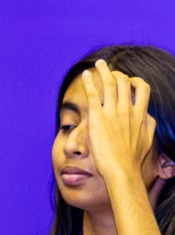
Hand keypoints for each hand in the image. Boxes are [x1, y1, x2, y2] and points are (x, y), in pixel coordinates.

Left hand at [82, 59, 156, 189]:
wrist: (121, 170)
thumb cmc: (132, 160)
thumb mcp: (147, 140)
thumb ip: (148, 125)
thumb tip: (149, 117)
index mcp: (140, 114)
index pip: (142, 89)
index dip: (135, 81)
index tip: (129, 80)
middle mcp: (127, 110)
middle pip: (125, 82)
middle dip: (117, 73)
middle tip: (110, 70)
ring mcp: (112, 112)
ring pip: (109, 83)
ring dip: (104, 71)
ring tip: (99, 64)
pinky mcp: (97, 118)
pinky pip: (93, 94)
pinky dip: (89, 82)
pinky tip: (86, 75)